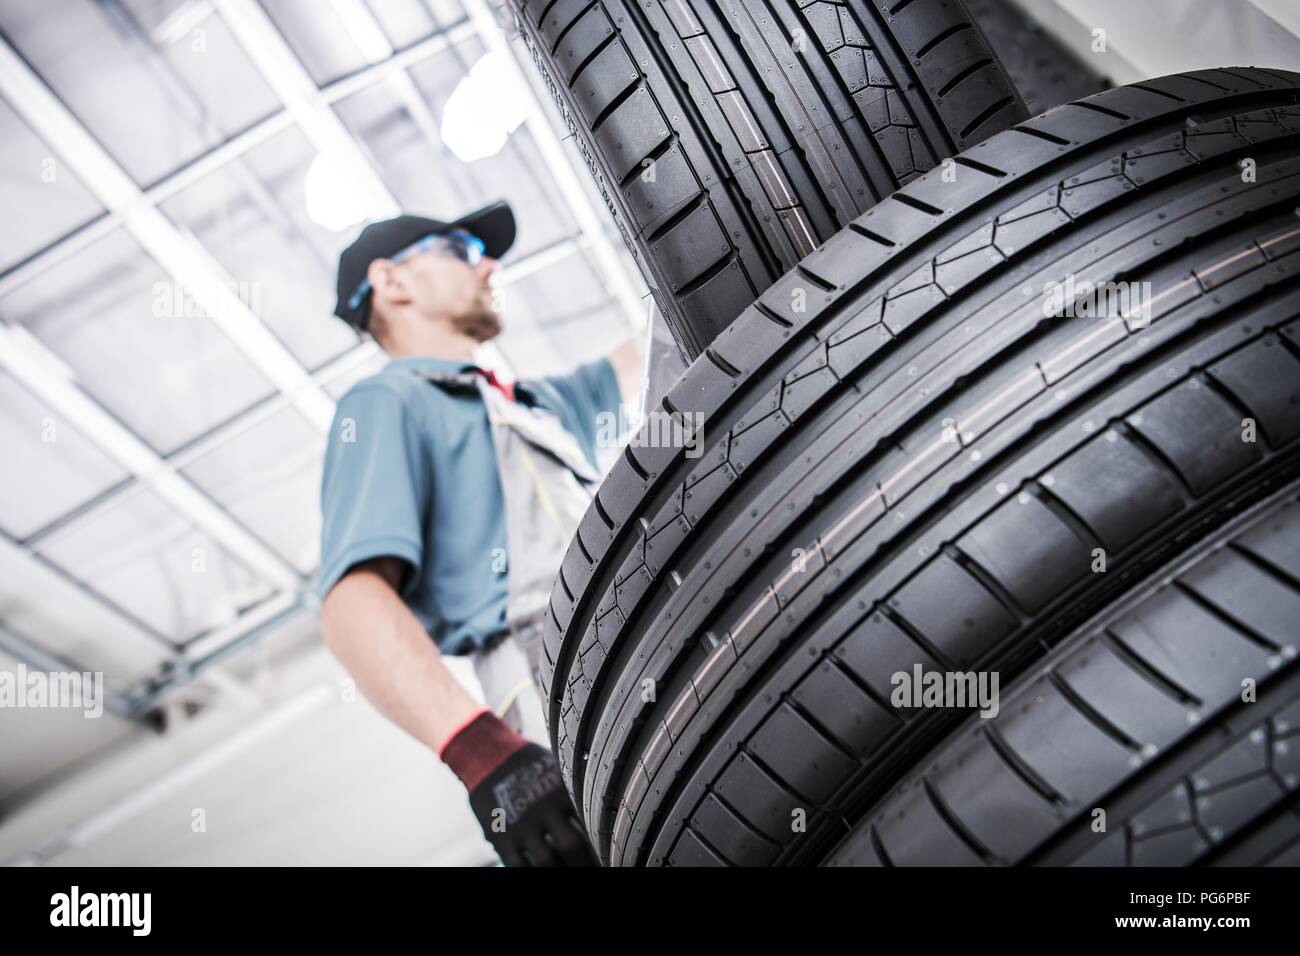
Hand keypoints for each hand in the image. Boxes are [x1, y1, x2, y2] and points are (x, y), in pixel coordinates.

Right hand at [441, 710, 597, 865]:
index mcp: (563, 790)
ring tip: (567, 869)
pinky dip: (531, 871)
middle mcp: (544, 808)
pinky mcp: (502, 836)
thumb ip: (574, 790)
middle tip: (591, 866)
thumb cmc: (529, 763)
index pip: (590, 822)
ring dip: (559, 869)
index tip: (607, 852)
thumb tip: (599, 808)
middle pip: (571, 845)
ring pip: (546, 860)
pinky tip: (539, 869)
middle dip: (582, 862)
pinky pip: (518, 865)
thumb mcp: (557, 768)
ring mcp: (522, 824)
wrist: (488, 755)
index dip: (600, 842)